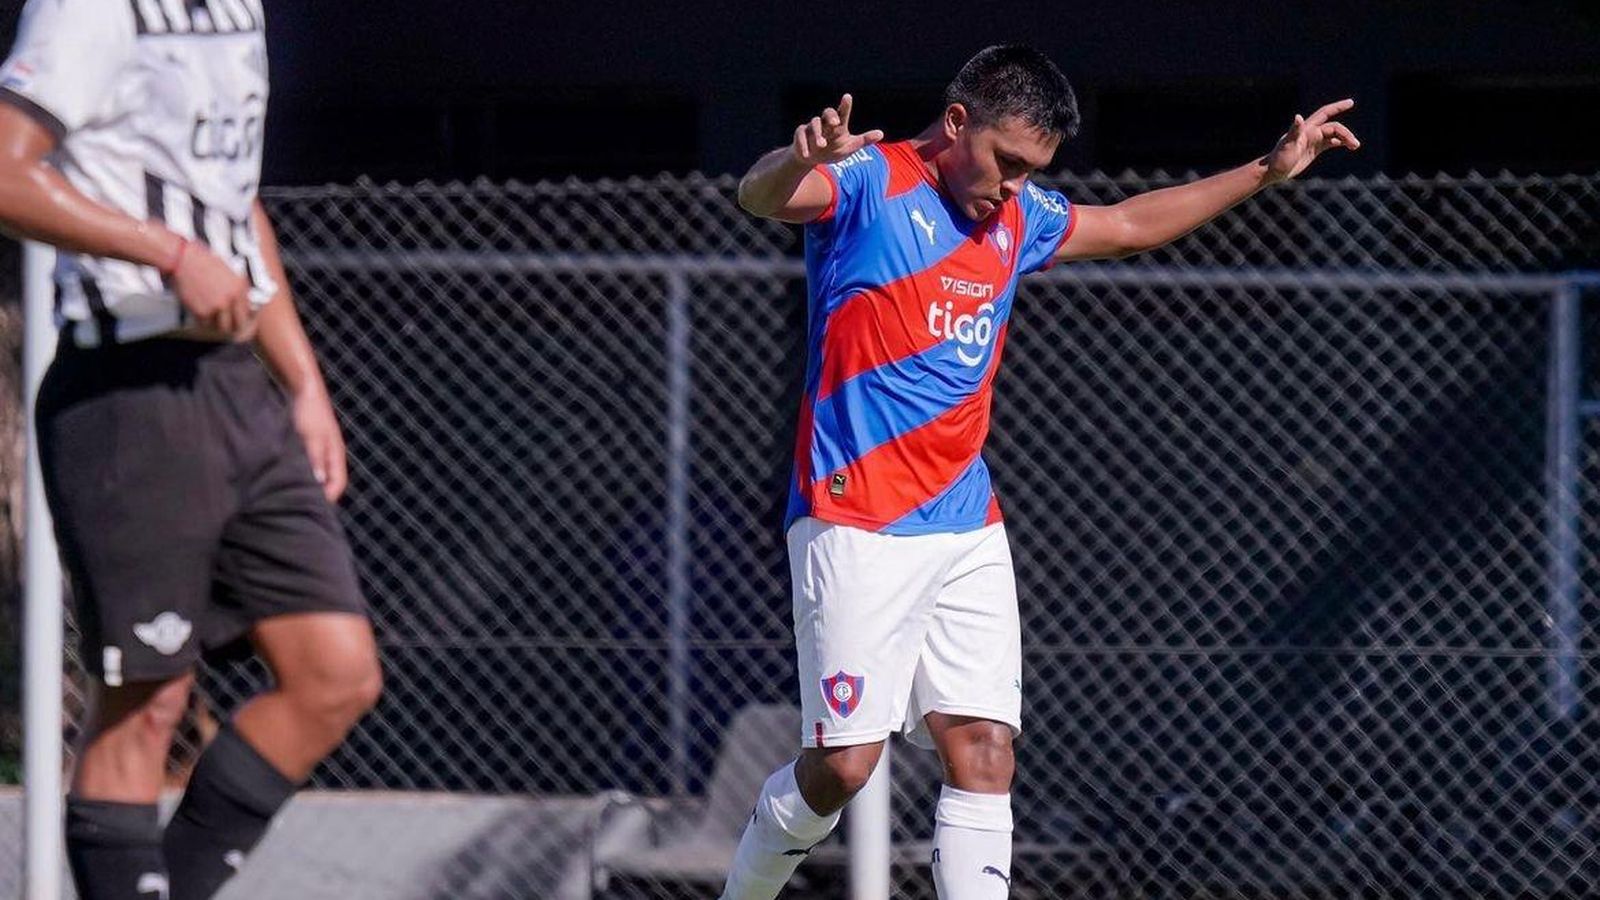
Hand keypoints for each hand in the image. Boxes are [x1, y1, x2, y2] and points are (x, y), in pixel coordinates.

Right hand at [169, 239, 254, 336]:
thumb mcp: (227, 270)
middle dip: (235, 328)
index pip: (249, 312)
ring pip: (222, 327)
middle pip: (238, 324)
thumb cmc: (202, 260)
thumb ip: (236, 287)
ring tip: (214, 324)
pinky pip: (206, 324)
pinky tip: (201, 317)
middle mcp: (231, 299)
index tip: (243, 322)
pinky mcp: (201, 312)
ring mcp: (217, 307)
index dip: (247, 319)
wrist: (181, 258)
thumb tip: (239, 304)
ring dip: (218, 326)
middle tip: (231, 330)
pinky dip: (204, 323)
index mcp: (240, 287)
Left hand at [291, 386, 348, 501]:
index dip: (327, 498)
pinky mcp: (304, 441)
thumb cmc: (308, 409)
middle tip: (296, 505)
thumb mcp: (310, 435)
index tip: (311, 510)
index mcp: (334, 452)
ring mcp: (316, 446)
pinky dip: (296, 470)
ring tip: (286, 492)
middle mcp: (328, 452)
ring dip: (304, 481)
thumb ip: (314, 459)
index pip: (337, 484)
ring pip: (314, 472)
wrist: (300, 383)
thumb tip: (318, 483)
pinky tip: (280, 473)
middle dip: (315, 493)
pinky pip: (303, 462)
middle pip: (326, 480)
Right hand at [791, 93, 884, 166]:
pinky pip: (801, 137)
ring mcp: (811, 128)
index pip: (842, 113)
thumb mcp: (850, 147)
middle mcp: (825, 123)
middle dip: (831, 116)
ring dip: (818, 134)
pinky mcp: (800, 135)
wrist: (812, 159)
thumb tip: (881, 133)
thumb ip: (864, 140)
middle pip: (827, 113)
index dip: (845, 105)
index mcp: (838, 125)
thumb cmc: (833, 150)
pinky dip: (804, 145)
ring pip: (814, 124)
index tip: (847, 97)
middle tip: (836, 123)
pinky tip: (807, 154)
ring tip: (822, 145)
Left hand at [1263, 98, 1360, 183]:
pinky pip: (1330, 142)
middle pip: (1333, 127)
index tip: (1351, 102)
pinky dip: (1339, 142)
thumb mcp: (1287, 145)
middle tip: (1354, 144)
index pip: (1325, 113)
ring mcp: (1313, 141)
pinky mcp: (1313, 150)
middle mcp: (1311, 132)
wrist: (1273, 171)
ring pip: (1334, 134)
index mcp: (1306, 129)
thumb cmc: (1279, 159)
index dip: (1338, 107)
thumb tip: (1298, 117)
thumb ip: (1294, 131)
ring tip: (1355, 147)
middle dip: (1346, 133)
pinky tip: (1348, 146)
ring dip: (1345, 138)